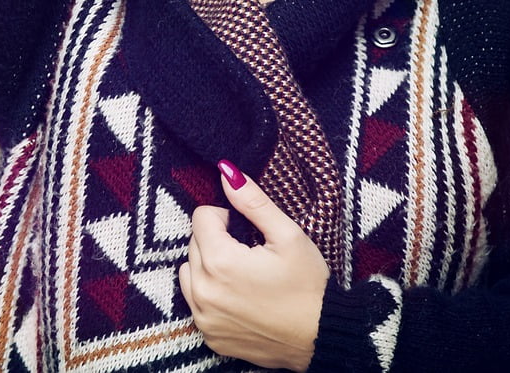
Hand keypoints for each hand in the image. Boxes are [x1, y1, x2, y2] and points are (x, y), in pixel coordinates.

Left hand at [178, 160, 329, 371]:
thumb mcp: (287, 235)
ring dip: (208, 267)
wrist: (321, 337)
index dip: (226, 217)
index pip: (201, 217)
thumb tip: (225, 172)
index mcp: (220, 261)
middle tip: (249, 253)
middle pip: (193, 244)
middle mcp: (203, 291)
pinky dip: (211, 295)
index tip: (247, 231)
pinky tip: (239, 297)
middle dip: (217, 241)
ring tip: (241, 273)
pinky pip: (196, 303)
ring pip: (189, 272)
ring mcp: (204, 317)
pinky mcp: (209, 335)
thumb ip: (252, 201)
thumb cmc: (309, 286)